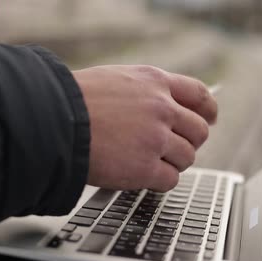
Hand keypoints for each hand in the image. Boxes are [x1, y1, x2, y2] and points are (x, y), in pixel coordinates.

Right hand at [73, 65, 216, 191]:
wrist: (52, 119)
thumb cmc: (76, 101)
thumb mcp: (117, 80)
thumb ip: (146, 91)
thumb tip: (167, 107)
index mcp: (155, 82)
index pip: (199, 94)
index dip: (208, 110)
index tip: (209, 120)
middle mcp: (161, 108)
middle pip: (199, 131)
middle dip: (189, 142)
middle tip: (174, 148)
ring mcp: (155, 138)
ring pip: (187, 157)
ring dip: (173, 162)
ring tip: (150, 162)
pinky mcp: (145, 167)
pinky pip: (170, 179)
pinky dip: (160, 180)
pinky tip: (143, 175)